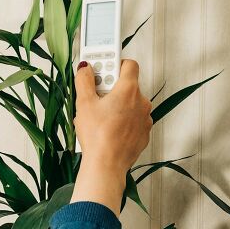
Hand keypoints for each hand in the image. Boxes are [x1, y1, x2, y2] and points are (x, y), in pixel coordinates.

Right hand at [71, 59, 152, 215]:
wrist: (107, 165)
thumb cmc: (98, 136)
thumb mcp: (84, 103)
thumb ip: (84, 80)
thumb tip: (85, 68)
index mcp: (129, 90)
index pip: (128, 64)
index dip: (114, 63)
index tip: (101, 68)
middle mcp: (142, 102)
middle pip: (126, 85)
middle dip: (110, 87)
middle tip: (95, 95)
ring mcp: (145, 119)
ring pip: (129, 104)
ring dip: (116, 105)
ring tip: (99, 116)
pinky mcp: (143, 134)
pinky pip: (133, 120)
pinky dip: (122, 121)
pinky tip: (108, 129)